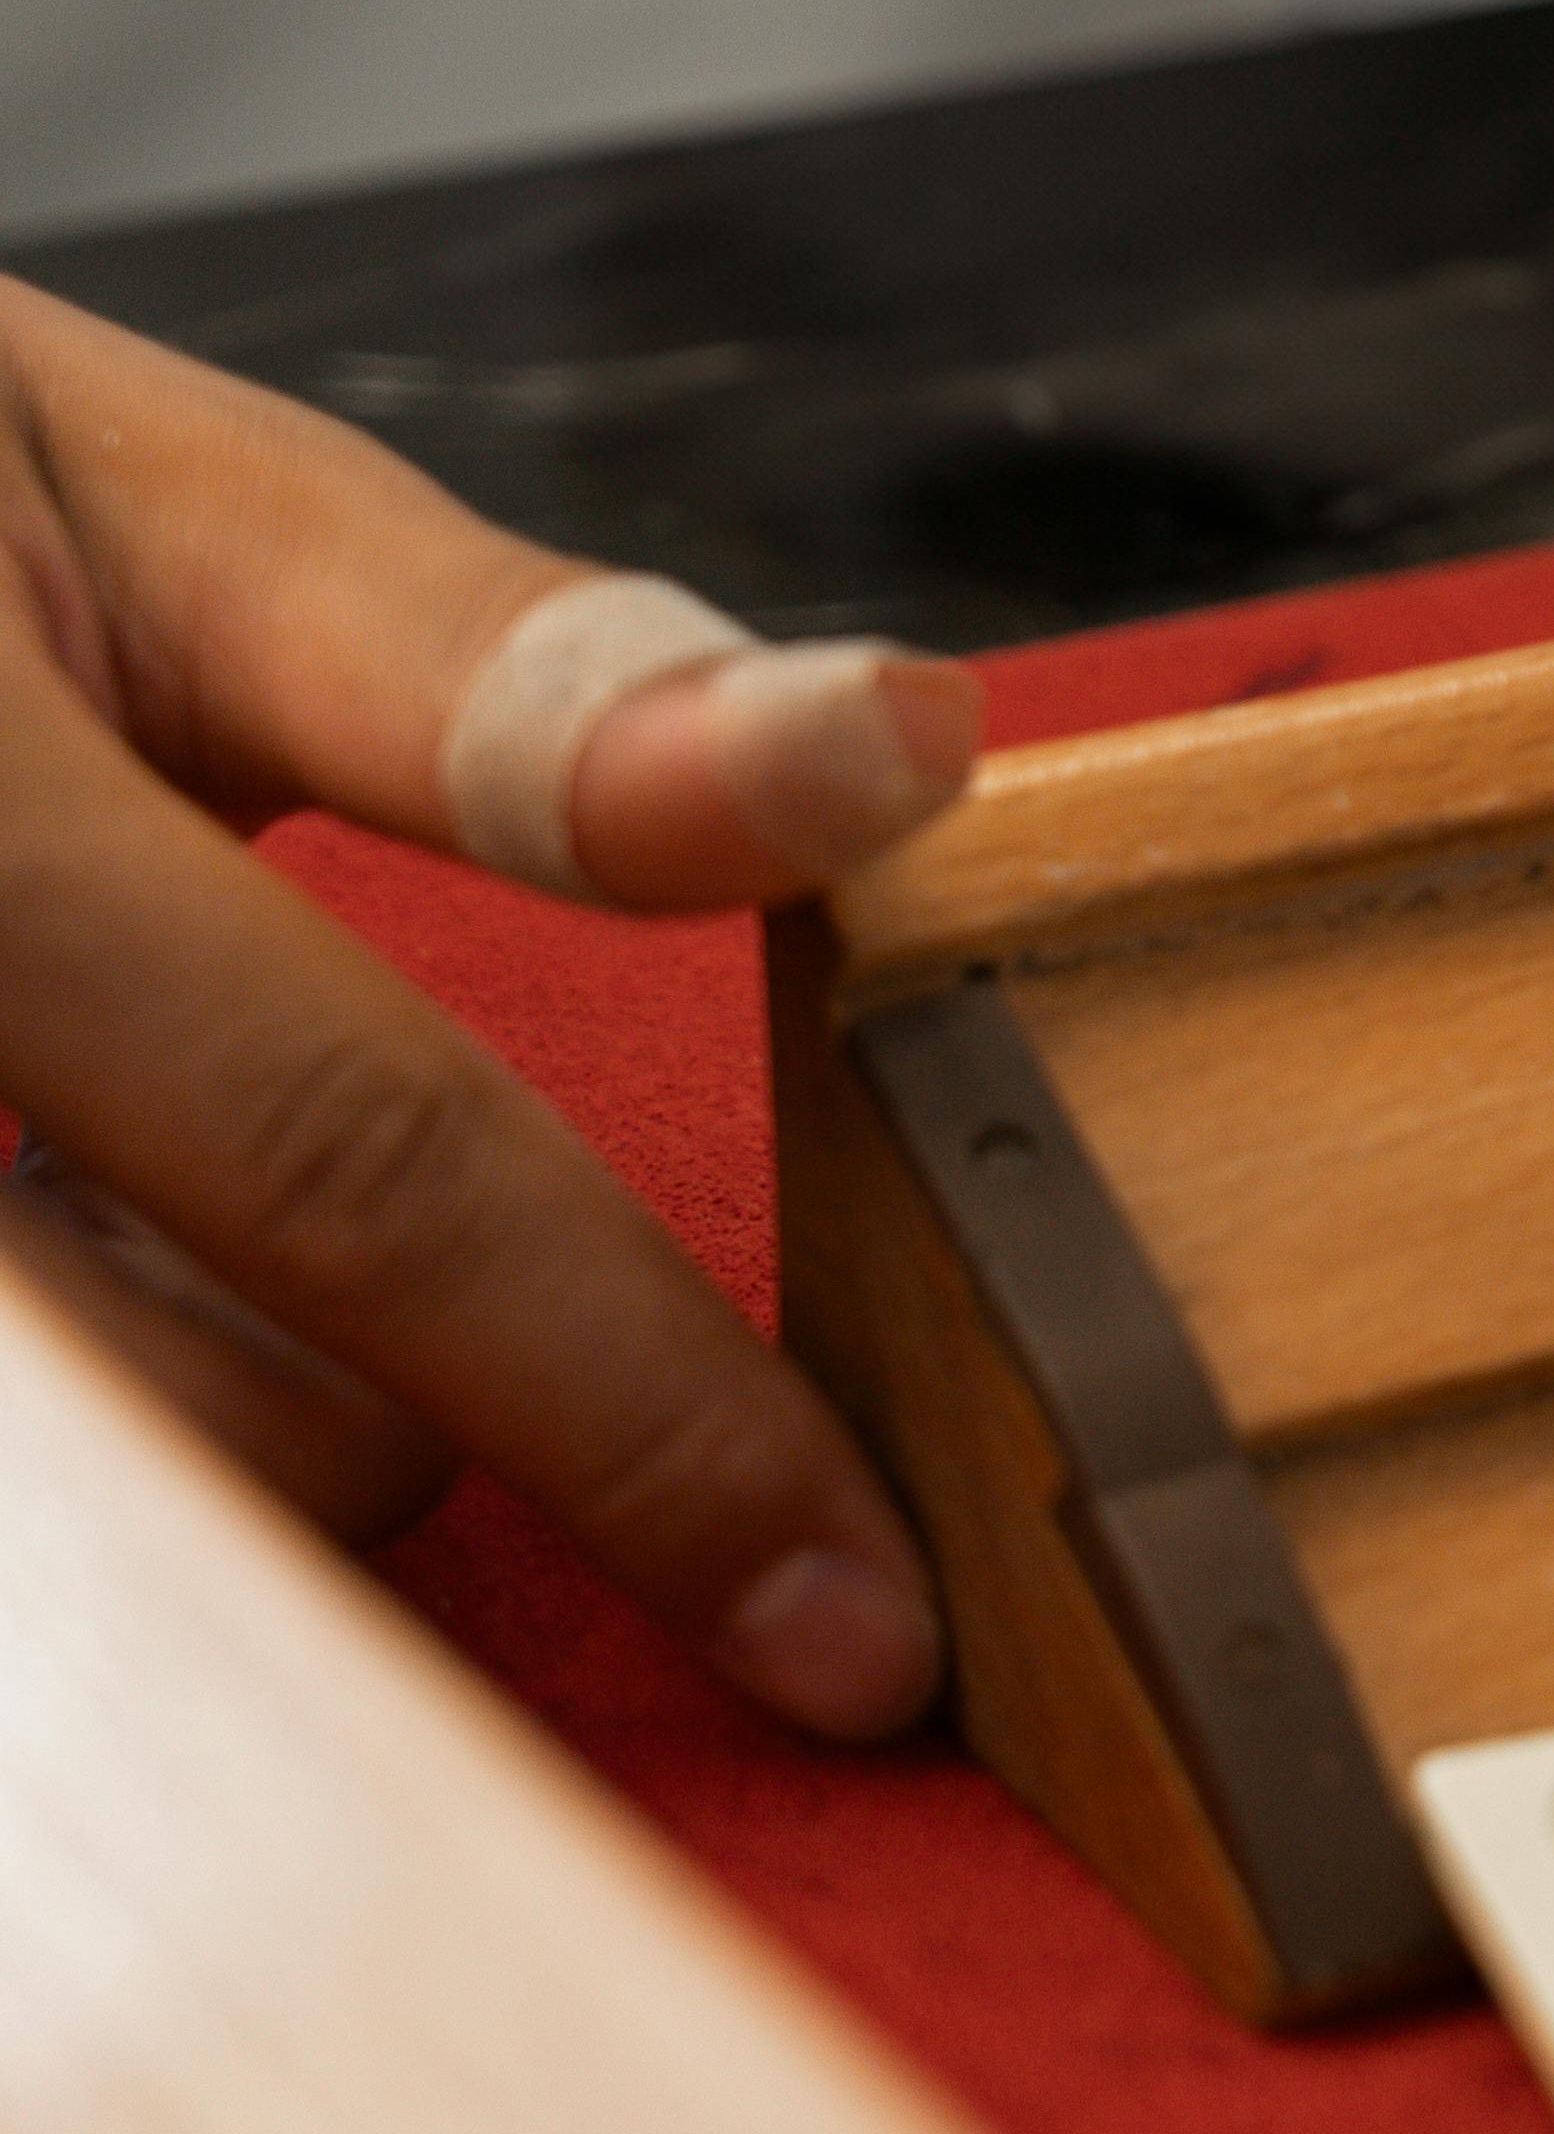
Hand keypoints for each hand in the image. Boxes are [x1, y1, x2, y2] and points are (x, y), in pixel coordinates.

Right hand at [0, 276, 971, 1731]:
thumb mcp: (136, 504)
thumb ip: (501, 679)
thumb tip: (891, 747)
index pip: (354, 1166)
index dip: (642, 1421)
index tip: (862, 1629)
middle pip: (193, 1435)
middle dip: (341, 1418)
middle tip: (309, 1265)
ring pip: (100, 1523)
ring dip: (172, 1421)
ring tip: (86, 1210)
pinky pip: (61, 1525)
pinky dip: (110, 1430)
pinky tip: (63, 1248)